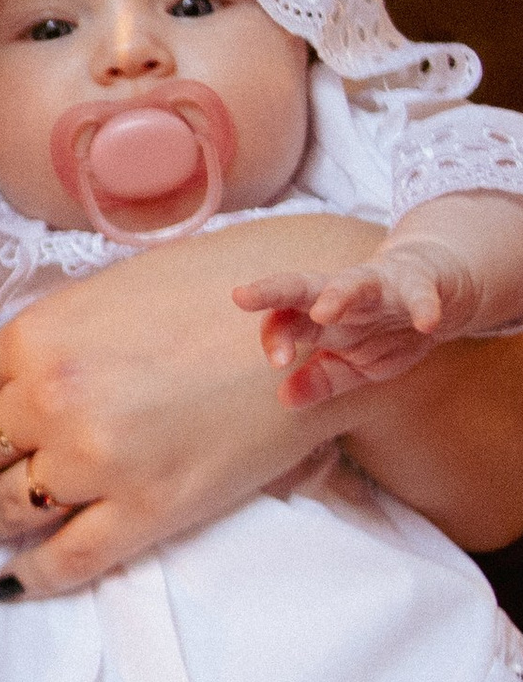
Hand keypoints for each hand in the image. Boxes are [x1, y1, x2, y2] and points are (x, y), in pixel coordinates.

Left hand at [0, 214, 380, 591]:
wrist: (314, 325)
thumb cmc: (214, 294)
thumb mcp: (105, 296)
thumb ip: (49, 341)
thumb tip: (4, 385)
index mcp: (34, 339)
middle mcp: (51, 400)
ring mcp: (96, 460)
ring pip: (9, 508)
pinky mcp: (148, 509)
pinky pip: (68, 558)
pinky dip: (30, 577)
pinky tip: (7, 584)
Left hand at [234, 237, 479, 408]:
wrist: (440, 286)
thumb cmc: (386, 326)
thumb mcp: (355, 361)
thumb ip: (323, 379)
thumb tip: (284, 398)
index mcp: (321, 316)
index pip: (286, 320)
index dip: (275, 337)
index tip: (276, 362)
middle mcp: (343, 295)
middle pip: (301, 289)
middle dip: (272, 292)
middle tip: (242, 297)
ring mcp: (382, 287)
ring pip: (355, 283)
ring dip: (338, 295)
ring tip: (323, 311)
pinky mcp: (421, 284)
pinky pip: (421, 295)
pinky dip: (424, 306)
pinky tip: (426, 322)